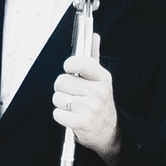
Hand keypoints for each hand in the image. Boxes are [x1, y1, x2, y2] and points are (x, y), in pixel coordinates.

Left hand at [53, 35, 120, 165]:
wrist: (108, 130)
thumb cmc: (99, 101)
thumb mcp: (100, 78)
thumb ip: (93, 56)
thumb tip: (94, 36)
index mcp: (103, 78)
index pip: (82, 63)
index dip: (70, 64)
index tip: (69, 68)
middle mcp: (98, 92)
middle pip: (62, 81)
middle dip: (62, 87)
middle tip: (72, 92)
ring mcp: (91, 108)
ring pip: (57, 98)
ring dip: (61, 103)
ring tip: (73, 106)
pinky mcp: (82, 123)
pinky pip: (57, 113)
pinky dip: (60, 115)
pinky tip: (71, 116)